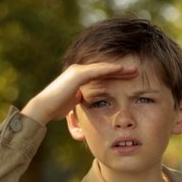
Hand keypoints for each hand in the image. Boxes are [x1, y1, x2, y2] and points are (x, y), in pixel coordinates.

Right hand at [20, 62, 138, 124]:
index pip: (103, 75)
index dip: (117, 76)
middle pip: (105, 70)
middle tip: (137, 71)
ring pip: (104, 68)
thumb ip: (84, 104)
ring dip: (120, 69)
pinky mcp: (78, 74)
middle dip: (122, 71)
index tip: (132, 78)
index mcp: (80, 78)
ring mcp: (78, 71)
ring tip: (134, 70)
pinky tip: (122, 69)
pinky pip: (98, 70)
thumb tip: (93, 113)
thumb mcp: (75, 106)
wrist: (44, 109)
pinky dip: (110, 69)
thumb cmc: (57, 110)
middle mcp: (79, 71)